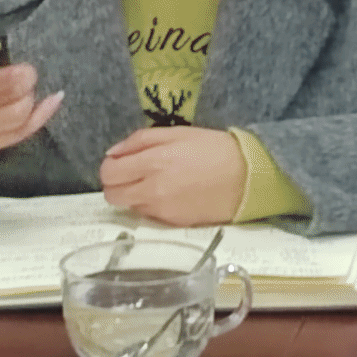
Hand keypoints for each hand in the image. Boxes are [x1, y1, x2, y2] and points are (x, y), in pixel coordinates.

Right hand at [0, 41, 64, 161]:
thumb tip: (3, 47)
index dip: (15, 76)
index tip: (26, 68)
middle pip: (11, 104)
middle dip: (26, 86)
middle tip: (28, 74)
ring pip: (19, 119)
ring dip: (30, 99)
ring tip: (25, 88)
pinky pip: (23, 133)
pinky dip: (42, 116)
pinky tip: (54, 99)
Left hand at [100, 126, 246, 226]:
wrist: (247, 177)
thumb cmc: (214, 149)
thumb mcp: (177, 132)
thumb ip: (139, 141)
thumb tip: (113, 153)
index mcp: (153, 162)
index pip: (109, 173)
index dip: (109, 167)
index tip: (119, 162)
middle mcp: (153, 190)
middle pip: (112, 195)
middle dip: (116, 184)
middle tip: (131, 174)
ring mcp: (163, 210)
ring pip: (129, 207)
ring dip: (133, 195)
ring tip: (154, 182)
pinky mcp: (174, 223)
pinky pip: (149, 216)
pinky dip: (151, 205)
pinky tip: (169, 193)